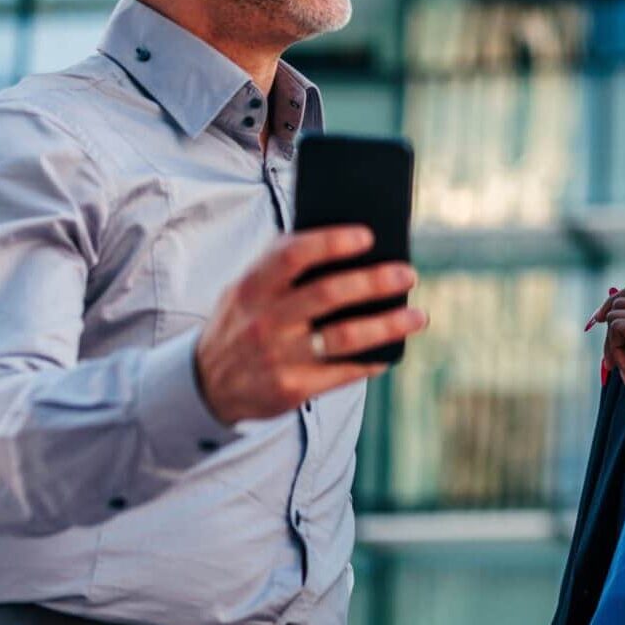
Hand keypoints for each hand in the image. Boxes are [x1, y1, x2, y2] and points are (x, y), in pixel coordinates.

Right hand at [194, 226, 427, 424]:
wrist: (206, 385)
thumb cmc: (243, 323)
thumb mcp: (245, 290)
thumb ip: (281, 267)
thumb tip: (346, 244)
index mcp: (252, 288)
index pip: (291, 256)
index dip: (331, 243)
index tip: (368, 236)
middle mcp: (264, 321)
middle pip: (327, 295)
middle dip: (374, 282)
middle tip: (407, 274)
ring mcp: (278, 357)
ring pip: (343, 337)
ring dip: (387, 325)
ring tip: (418, 316)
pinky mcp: (292, 388)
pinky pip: (343, 372)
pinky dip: (372, 360)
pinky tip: (391, 351)